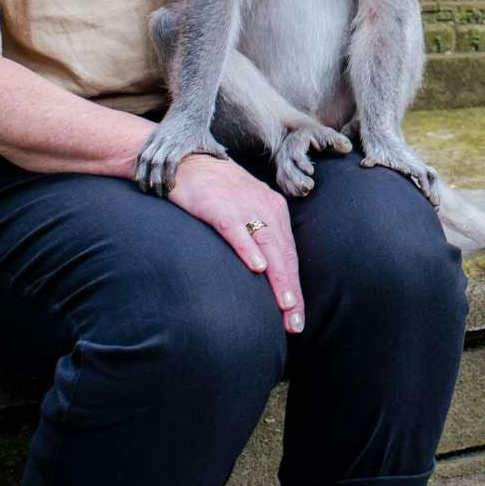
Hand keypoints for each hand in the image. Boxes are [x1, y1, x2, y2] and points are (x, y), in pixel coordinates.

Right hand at [168, 154, 305, 332]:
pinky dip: (249, 249)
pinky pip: (238, 231)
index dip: (294, 288)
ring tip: (285, 305)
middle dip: (291, 293)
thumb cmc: (216, 191)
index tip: (297, 318)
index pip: (290, 256)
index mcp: (275, 211)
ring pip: (268, 247)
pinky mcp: (220, 208)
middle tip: (295, 323)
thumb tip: (267, 272)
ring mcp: (244, 207)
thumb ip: (259, 236)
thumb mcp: (246, 210)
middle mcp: (266, 208)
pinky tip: (257, 268)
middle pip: (284, 256)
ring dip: (278, 278)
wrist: (188, 161)